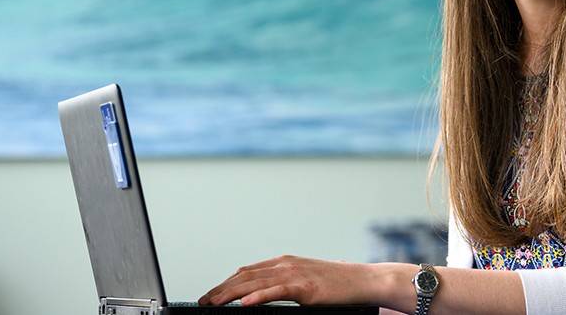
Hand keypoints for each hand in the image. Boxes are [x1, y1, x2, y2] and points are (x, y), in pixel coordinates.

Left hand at [198, 255, 385, 307]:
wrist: (363, 280)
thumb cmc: (338, 283)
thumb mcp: (307, 281)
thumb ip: (287, 284)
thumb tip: (268, 292)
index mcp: (285, 262)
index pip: (247, 270)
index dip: (225, 282)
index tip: (210, 294)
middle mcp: (286, 264)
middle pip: (244, 275)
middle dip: (220, 289)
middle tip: (202, 301)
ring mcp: (295, 273)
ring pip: (254, 282)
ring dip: (230, 294)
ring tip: (213, 303)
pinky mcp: (305, 287)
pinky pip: (276, 291)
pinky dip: (258, 296)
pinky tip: (244, 303)